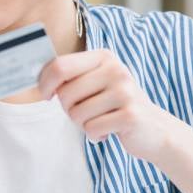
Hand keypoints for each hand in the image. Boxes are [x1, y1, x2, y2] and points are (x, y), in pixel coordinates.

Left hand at [38, 49, 174, 161]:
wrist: (154, 128)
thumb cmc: (117, 105)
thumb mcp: (97, 82)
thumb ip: (72, 77)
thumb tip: (38, 79)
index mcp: (104, 57)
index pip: (60, 65)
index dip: (45, 83)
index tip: (47, 95)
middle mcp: (116, 70)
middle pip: (66, 93)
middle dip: (68, 109)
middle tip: (86, 113)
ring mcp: (125, 92)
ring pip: (77, 114)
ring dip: (83, 124)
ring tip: (101, 120)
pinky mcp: (130, 115)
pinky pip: (92, 129)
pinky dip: (95, 135)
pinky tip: (109, 130)